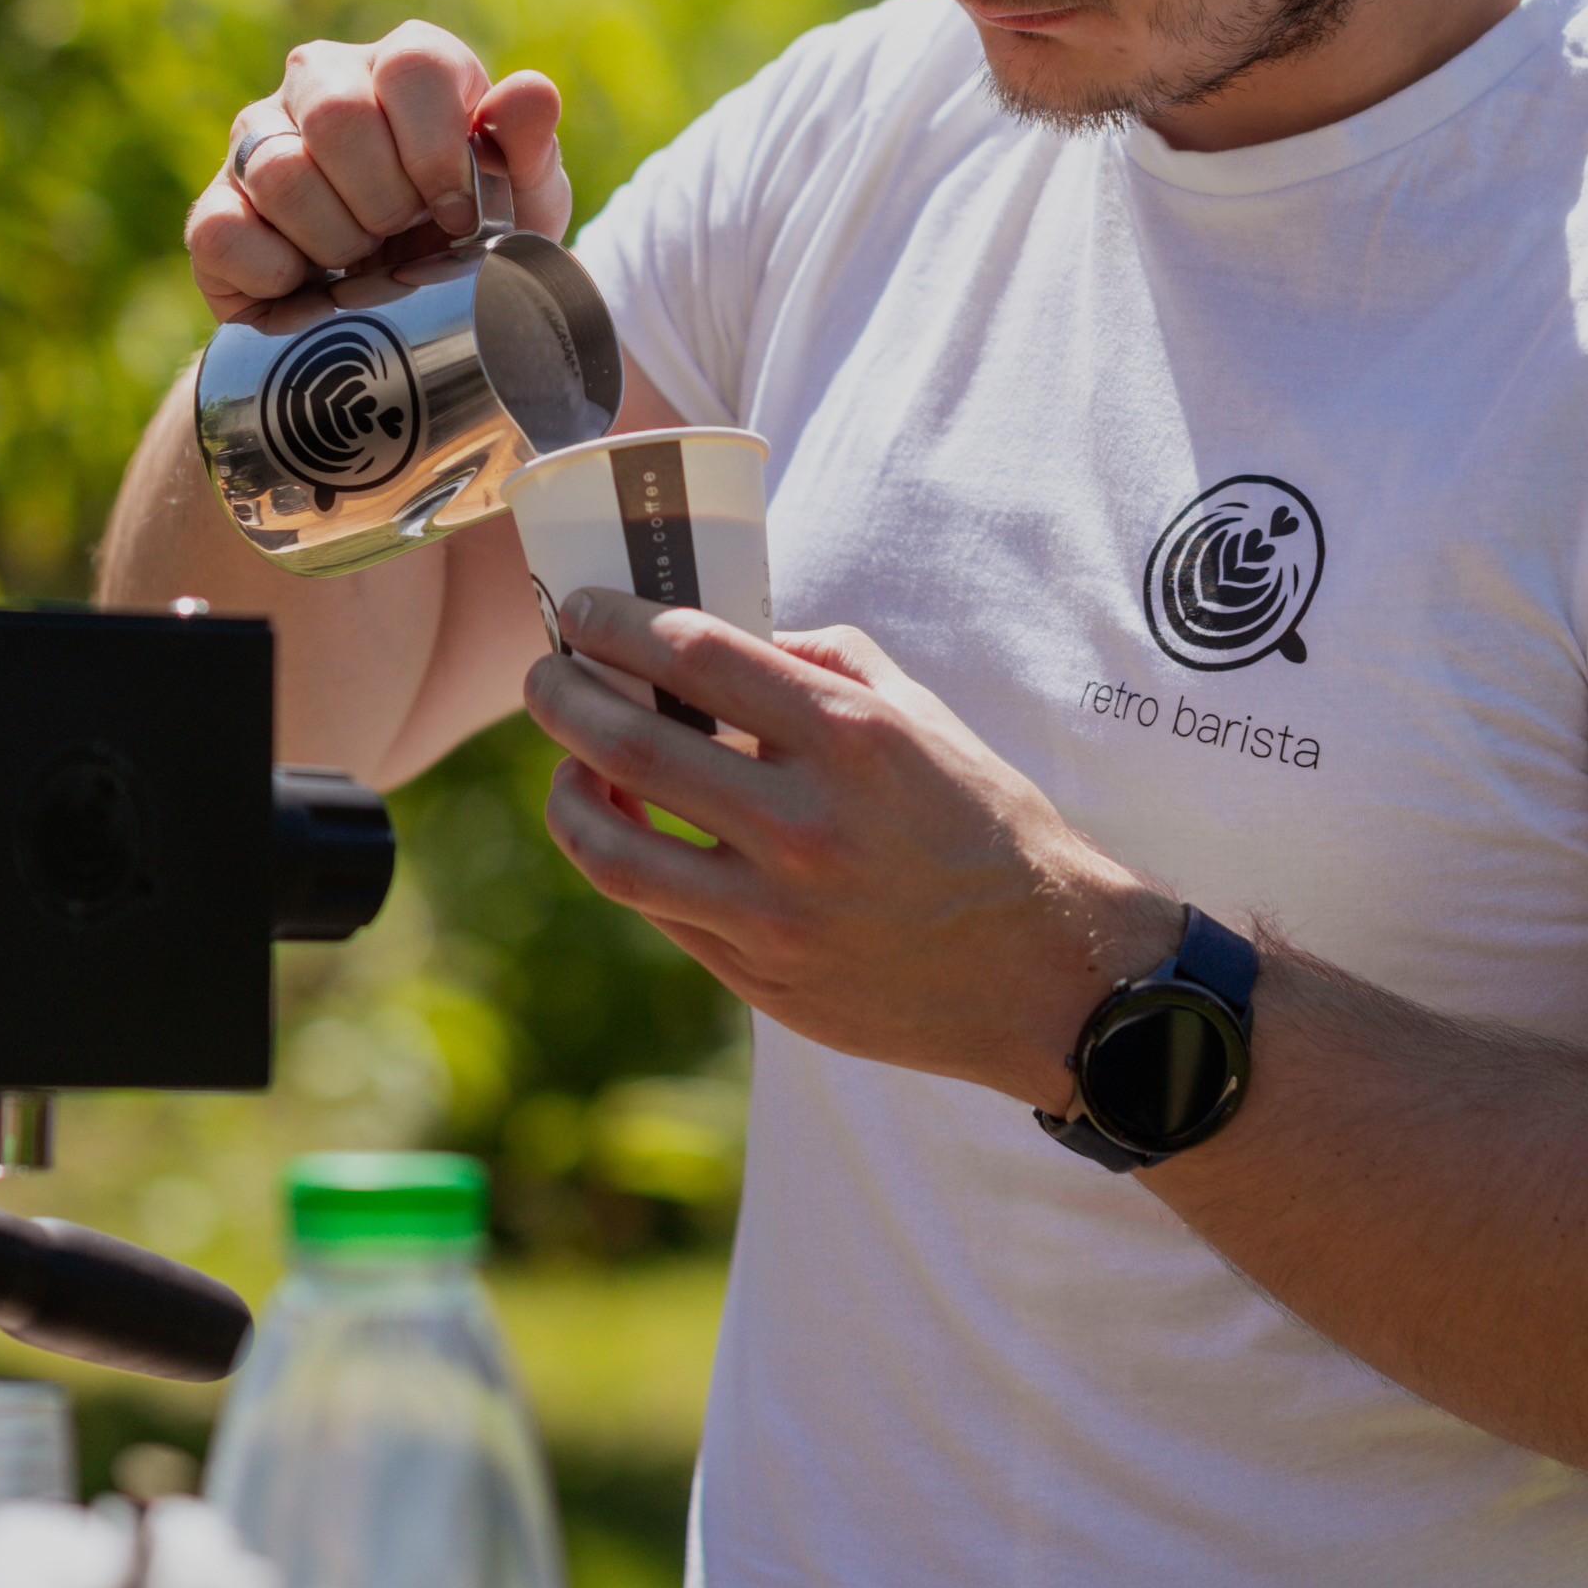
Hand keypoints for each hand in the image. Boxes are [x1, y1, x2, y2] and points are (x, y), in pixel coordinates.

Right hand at [186, 22, 570, 320]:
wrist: (405, 313)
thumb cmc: (472, 237)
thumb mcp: (523, 202)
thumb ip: (530, 147)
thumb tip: (531, 93)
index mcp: (404, 64)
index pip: (410, 66)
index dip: (438, 152)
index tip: (457, 215)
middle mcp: (321, 80)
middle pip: (338, 116)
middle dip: (385, 203)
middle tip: (402, 240)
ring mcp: (257, 138)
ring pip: (279, 173)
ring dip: (334, 242)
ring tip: (359, 265)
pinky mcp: (215, 205)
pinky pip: (223, 233)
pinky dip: (273, 275)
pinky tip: (308, 287)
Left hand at [523, 594, 1179, 1101]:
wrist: (1042, 970)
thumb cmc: (983, 826)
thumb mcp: (921, 716)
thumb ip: (826, 664)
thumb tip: (730, 638)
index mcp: (850, 739)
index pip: (694, 655)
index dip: (614, 623)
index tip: (582, 610)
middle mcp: (805, 825)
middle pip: (628, 745)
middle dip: (563, 695)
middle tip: (545, 674)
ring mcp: (776, 913)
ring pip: (614, 850)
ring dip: (566, 793)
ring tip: (565, 764)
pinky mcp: (761, 978)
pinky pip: (657, 911)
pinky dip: (622, 859)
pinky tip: (619, 828)